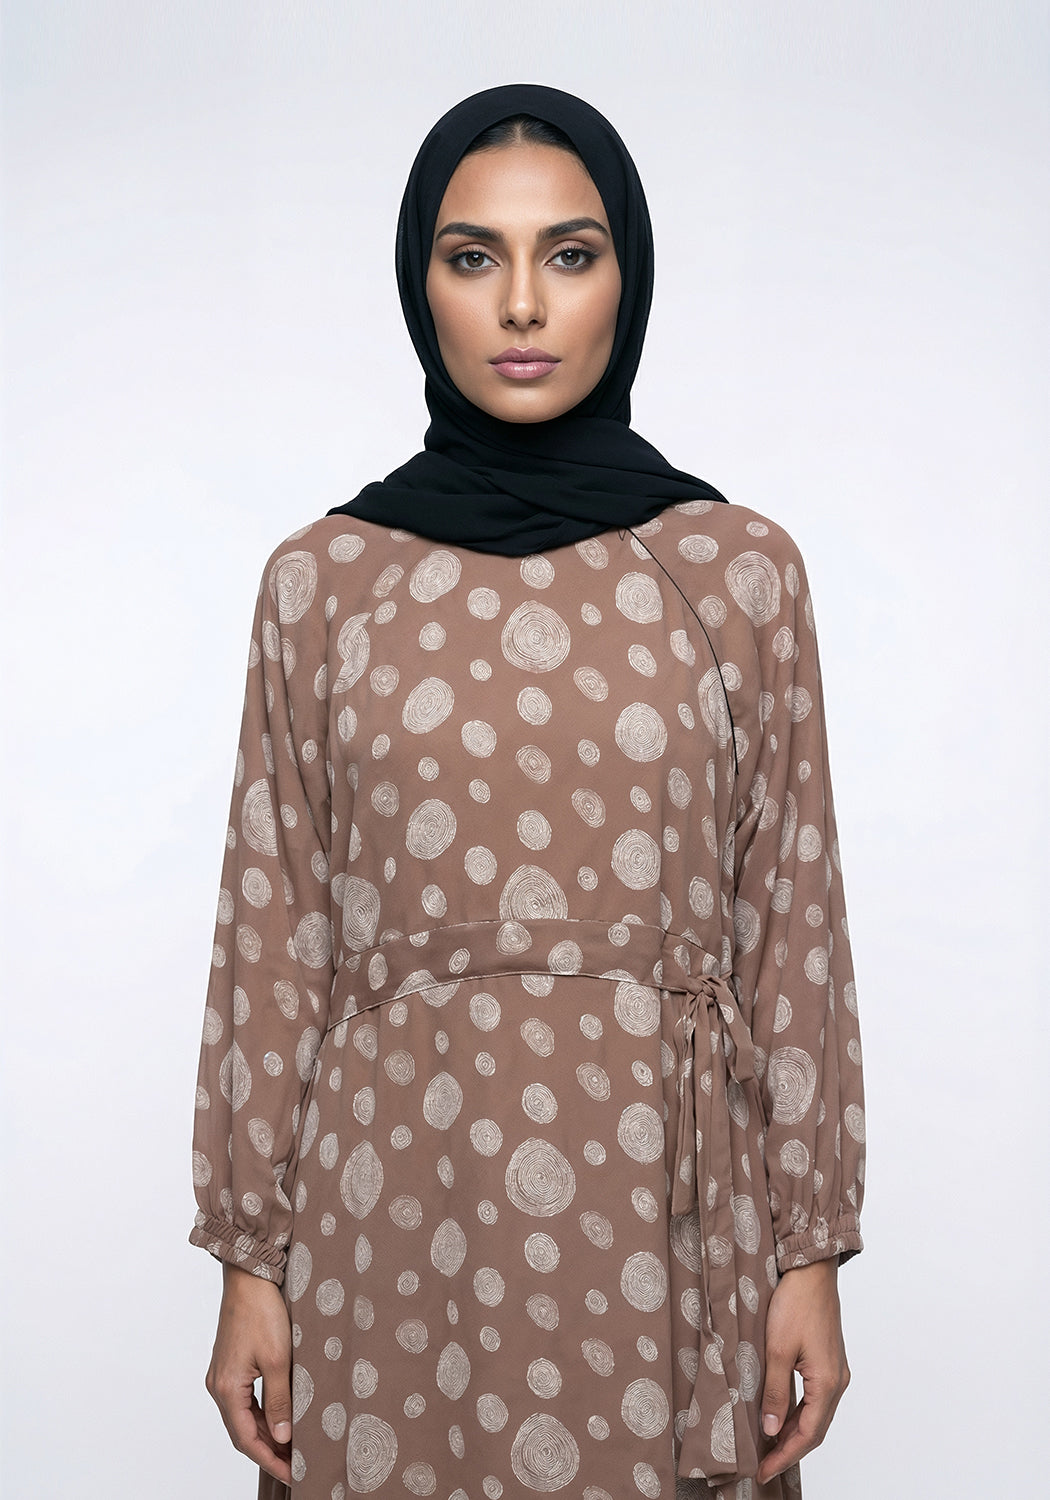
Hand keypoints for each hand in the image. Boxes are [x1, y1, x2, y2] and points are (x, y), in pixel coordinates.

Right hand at [205, 1262, 293, 1484]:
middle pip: (243, 1432)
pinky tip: (280, 1418)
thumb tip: (284, 1436)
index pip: (247, 1439)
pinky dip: (261, 1414)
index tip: (292, 1472)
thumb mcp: (279, 1359)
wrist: (248, 1277)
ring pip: (243, 1417)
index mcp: (227, 1388)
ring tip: (292, 1446)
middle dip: (269, 1451)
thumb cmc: (262, 1312)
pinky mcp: (229, 1366)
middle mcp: (218, 1386)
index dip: (270, 1459)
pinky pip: (244, 1401)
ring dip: (266, 1433)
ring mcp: (222, 1376)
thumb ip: (280, 1400)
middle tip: (296, 1464)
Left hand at [756, 1257, 849, 1486]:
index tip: (763, 1471)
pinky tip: (780, 1416)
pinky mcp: (828, 1361)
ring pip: (815, 1415)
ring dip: (794, 1432)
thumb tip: (771, 1430)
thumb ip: (775, 1392)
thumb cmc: (795, 1304)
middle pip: (815, 1429)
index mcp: (827, 1383)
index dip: (785, 1456)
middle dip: (789, 1450)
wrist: (811, 1271)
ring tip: (768, 1447)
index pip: (808, 1435)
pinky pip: (815, 1398)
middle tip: (763, 1465)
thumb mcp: (777, 1350)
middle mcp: (837, 1381)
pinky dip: (799, 1413)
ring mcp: (835, 1371)